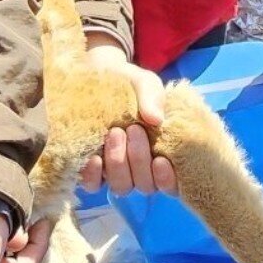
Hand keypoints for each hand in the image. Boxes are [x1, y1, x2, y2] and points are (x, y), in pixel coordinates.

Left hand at [79, 37, 176, 195]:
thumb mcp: (144, 84)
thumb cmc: (127, 84)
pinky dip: (94, 174)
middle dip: (139, 160)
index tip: (160, 160)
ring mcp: (115, 171)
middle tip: (133, 129)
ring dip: (119, 164)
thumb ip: (153, 97)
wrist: (95, 76)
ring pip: (122, 186)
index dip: (168, 180)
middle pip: (145, 185)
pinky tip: (94, 155)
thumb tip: (156, 119)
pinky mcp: (91, 170)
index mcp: (161, 153)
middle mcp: (140, 168)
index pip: (171, 183)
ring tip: (115, 133)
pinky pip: (94, 184)